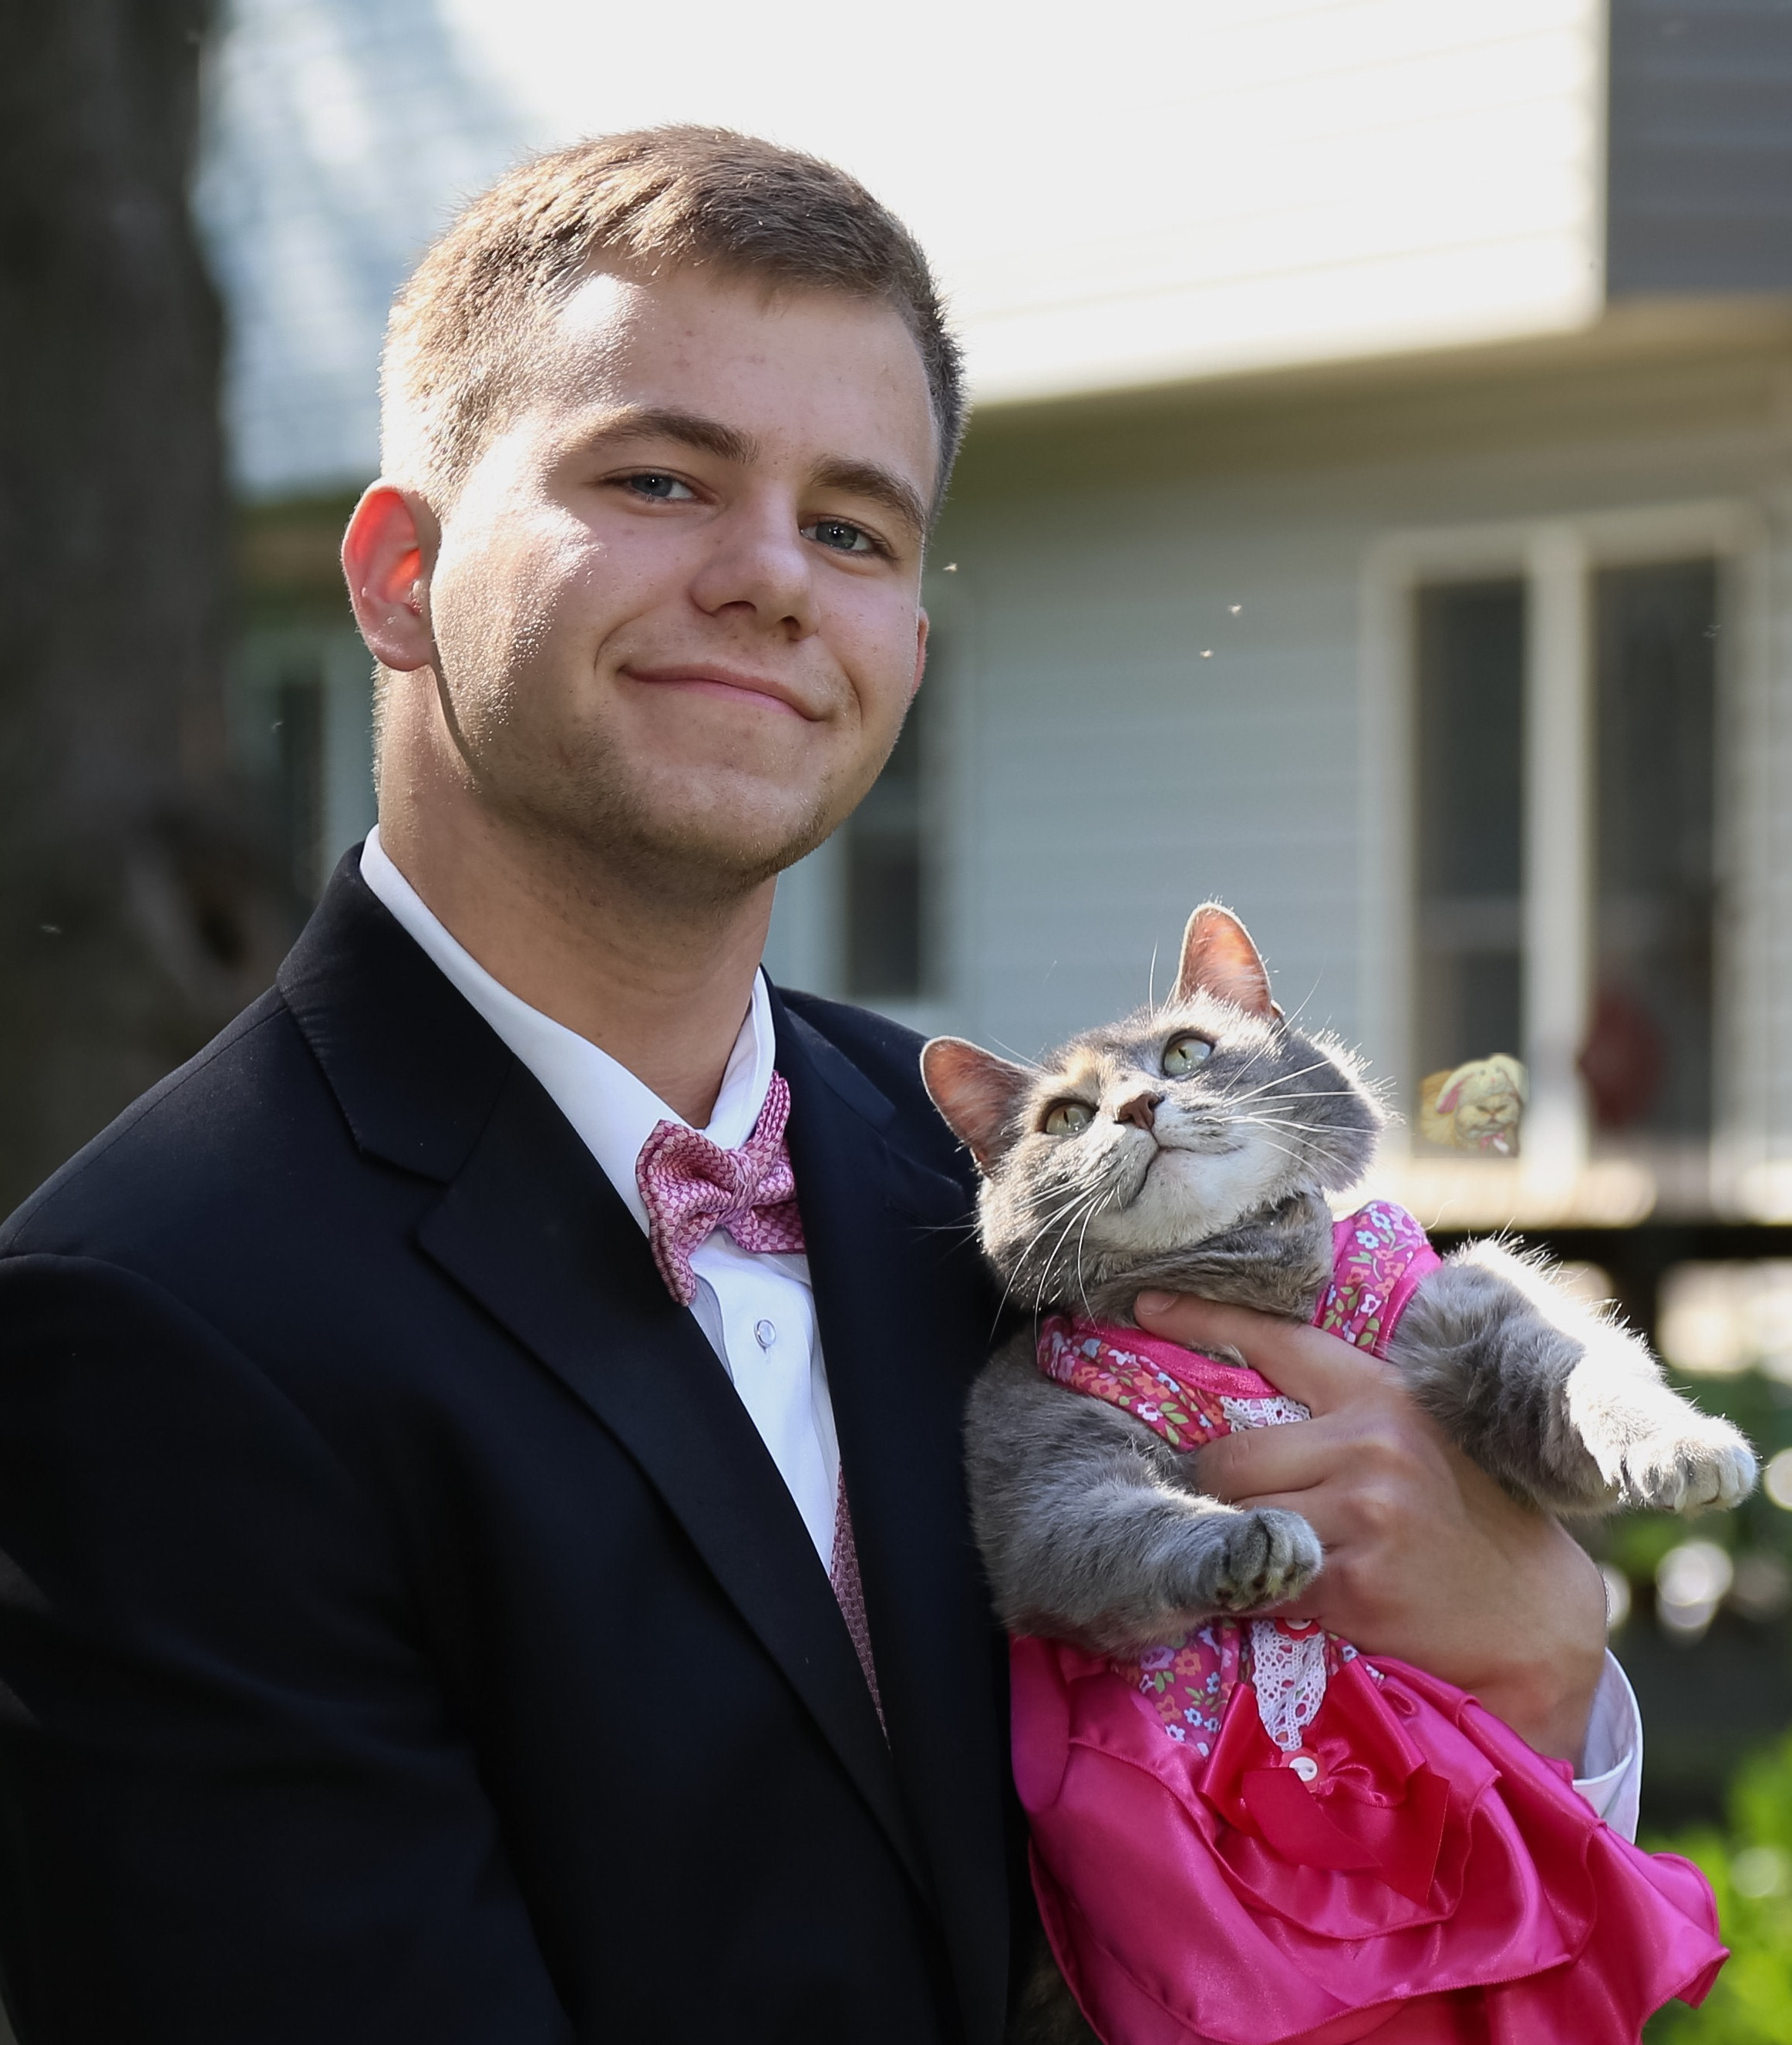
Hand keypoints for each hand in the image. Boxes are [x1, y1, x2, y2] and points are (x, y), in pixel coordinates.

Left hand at [1133, 1290, 1608, 1766]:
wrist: (1536, 1619)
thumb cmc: (1469, 1521)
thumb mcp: (1419, 1438)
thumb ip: (1346, 1413)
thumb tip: (1241, 1391)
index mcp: (1383, 1394)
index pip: (1277, 1340)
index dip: (1203, 1319)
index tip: (1145, 1303)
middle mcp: (1371, 1443)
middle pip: (1229, 1452)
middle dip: (1211, 1484)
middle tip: (1218, 1506)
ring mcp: (1363, 1513)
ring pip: (1237, 1516)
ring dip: (1229, 1538)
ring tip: (1251, 1550)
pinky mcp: (1353, 1582)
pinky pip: (1259, 1577)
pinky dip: (1248, 1588)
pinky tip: (1266, 1594)